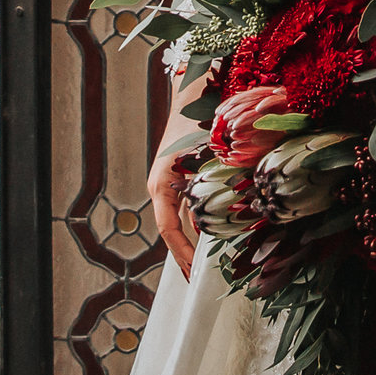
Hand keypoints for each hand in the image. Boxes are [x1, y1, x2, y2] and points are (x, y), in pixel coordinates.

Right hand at [148, 124, 205, 278]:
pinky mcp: (177, 177)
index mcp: (161, 183)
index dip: (180, 252)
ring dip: (189, 241)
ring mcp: (167, 182)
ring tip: (201, 267)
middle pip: (169, 229)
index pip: (168, 228)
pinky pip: (184, 208)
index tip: (192, 272)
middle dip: (183, 255)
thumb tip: (215, 222)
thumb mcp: (207, 159)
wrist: (193, 94)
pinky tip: (211, 236)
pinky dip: (195, 224)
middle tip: (195, 280)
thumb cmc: (197, 121)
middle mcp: (160, 185)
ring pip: (177, 219)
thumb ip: (210, 190)